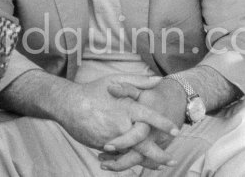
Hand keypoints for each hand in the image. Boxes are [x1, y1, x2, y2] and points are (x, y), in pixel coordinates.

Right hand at [56, 75, 177, 160]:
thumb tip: (159, 79)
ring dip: (146, 161)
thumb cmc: (93, 90)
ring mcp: (112, 137)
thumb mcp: (116, 80)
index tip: (176, 131)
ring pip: (132, 153)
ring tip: (159, 166)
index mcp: (127, 108)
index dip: (164, 124)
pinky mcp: (102, 145)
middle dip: (159, 155)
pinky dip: (127, 159)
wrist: (68, 104)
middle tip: (171, 160)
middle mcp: (122, 125)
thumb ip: (139, 81)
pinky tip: (136, 162)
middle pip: (145, 144)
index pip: (150, 118)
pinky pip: (118, 154)